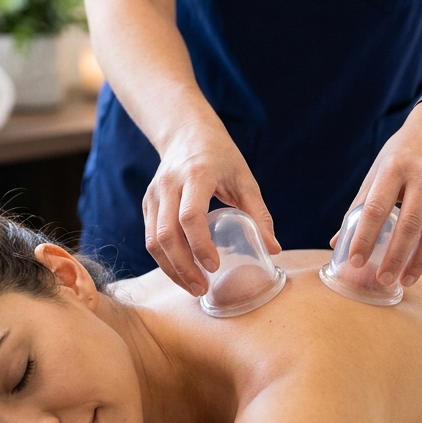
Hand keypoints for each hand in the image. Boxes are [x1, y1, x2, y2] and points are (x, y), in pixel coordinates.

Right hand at [144, 119, 279, 293]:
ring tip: (192, 287)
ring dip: (171, 269)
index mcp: (196, 175)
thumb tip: (273, 249)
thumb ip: (258, 214)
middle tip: (202, 289)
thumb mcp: (245, 179)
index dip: (200, 245)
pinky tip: (181, 272)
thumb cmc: (221, 157)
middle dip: (183, 267)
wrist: (187, 134)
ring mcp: (154, 195)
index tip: (214, 266)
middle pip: (166, 235)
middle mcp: (169, 185)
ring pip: (154, 241)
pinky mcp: (148, 204)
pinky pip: (151, 238)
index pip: (190, 216)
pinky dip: (165, 260)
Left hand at [340, 99, 421, 287]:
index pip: (376, 208)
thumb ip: (360, 206)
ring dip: (420, 261)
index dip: (364, 237)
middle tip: (383, 280)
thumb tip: (338, 243)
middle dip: (395, 257)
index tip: (356, 261)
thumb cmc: (403, 153)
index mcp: (394, 168)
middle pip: (410, 225)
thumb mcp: (378, 170)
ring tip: (406, 279)